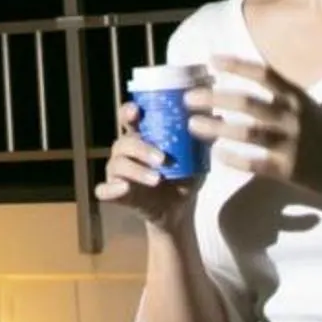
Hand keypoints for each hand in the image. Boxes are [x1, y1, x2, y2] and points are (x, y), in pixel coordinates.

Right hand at [92, 99, 196, 228]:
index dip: (129, 111)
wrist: (179, 210)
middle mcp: (125, 151)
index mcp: (141, 137)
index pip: (129, 118)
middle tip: (162, 158)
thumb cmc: (184, 177)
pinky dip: (111, 189)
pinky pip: (103, 190)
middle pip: (123, 142)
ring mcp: (117, 172)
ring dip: (136, 170)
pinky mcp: (115, 193)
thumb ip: (202, 139)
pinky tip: (124, 188)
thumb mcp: (196, 158)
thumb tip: (218, 116)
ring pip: (117, 165)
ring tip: (157, 179)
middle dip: (141, 148)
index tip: (137, 111)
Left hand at [185, 55, 321, 198]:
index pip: (263, 74)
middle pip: (247, 103)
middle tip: (188, 98)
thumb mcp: (307, 106)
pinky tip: (216, 155)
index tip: (211, 60)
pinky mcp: (289, 170)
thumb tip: (243, 79)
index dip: (235, 65)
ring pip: (247, 133)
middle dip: (214, 99)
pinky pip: (255, 163)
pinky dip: (234, 158)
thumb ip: (280, 94)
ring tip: (193, 125)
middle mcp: (294, 116)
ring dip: (216, 128)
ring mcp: (292, 143)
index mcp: (297, 96)